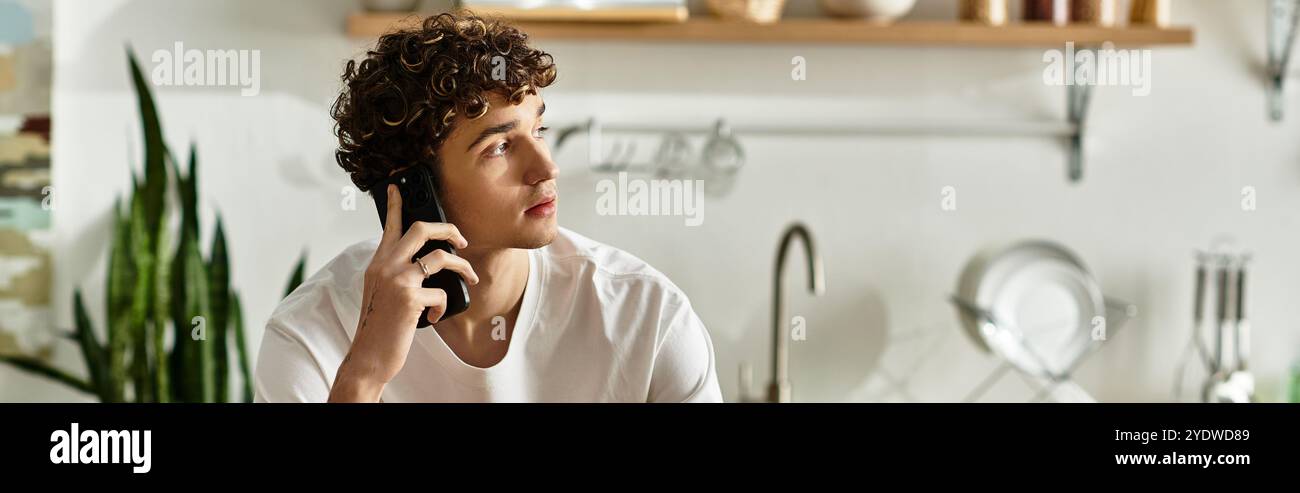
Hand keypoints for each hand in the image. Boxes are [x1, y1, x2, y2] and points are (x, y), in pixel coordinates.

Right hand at [329, 184, 479, 401]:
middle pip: (422, 229)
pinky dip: (443, 306)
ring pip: (442, 257)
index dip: (395, 203)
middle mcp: (386, 266)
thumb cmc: (380, 326)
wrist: (368, 357)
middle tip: (462, 241)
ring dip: (463, 267)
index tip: (399, 186)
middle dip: (450, 230)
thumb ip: (396, 272)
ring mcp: (398, 280)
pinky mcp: (410, 298)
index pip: (389, 225)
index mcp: (378, 263)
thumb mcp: (382, 292)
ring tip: (470, 278)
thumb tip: (427, 261)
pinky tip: (434, 316)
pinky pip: (442, 293)